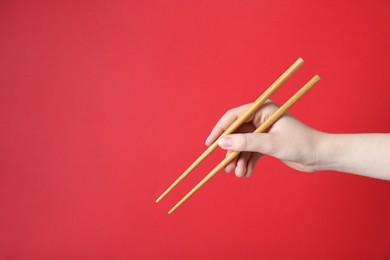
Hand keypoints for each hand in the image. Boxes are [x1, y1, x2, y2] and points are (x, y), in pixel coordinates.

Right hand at [205, 101, 323, 176]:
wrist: (322, 156)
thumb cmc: (301, 144)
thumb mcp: (271, 144)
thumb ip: (245, 143)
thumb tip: (222, 143)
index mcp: (263, 109)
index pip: (234, 116)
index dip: (220, 130)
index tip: (210, 144)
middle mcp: (261, 118)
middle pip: (236, 133)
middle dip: (231, 151)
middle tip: (226, 166)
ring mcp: (263, 131)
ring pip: (242, 145)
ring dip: (238, 160)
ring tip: (238, 174)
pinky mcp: (266, 144)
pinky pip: (251, 152)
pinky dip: (247, 163)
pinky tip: (246, 173)